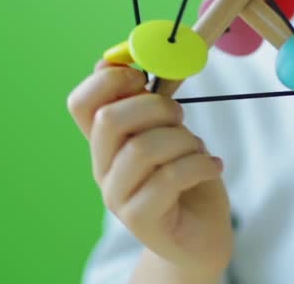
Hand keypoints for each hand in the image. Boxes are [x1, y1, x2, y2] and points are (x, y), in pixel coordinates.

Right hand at [67, 63, 232, 275]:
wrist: (201, 235)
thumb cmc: (186, 177)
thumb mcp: (167, 132)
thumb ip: (147, 103)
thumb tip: (123, 59)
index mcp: (105, 142)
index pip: (81, 103)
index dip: (110, 79)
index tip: (144, 77)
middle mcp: (103, 169)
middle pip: (109, 120)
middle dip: (154, 106)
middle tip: (180, 116)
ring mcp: (118, 197)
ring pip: (143, 149)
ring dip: (183, 140)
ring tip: (198, 149)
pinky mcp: (141, 220)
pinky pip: (169, 179)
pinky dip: (200, 165)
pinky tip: (213, 167)